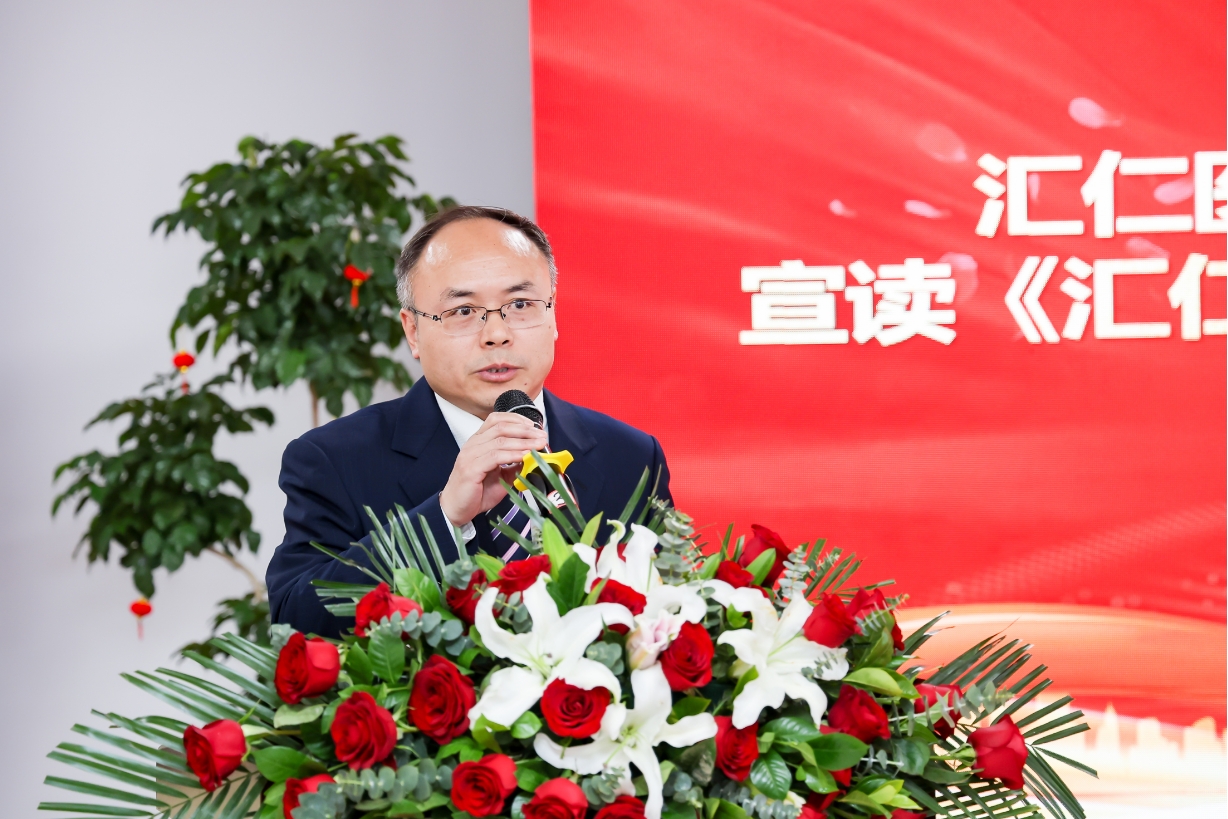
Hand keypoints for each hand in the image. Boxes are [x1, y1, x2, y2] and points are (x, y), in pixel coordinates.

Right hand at [438, 412, 548, 527]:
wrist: (456, 508)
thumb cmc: (476, 492)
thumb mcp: (501, 475)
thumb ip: (514, 464)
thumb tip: (532, 456)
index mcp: (478, 441)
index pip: (496, 419)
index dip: (517, 419)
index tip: (534, 425)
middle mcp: (473, 444)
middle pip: (501, 427)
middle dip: (525, 430)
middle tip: (542, 436)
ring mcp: (471, 455)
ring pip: (500, 440)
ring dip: (523, 441)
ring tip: (539, 445)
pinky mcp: (471, 468)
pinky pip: (496, 457)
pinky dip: (513, 454)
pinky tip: (525, 456)